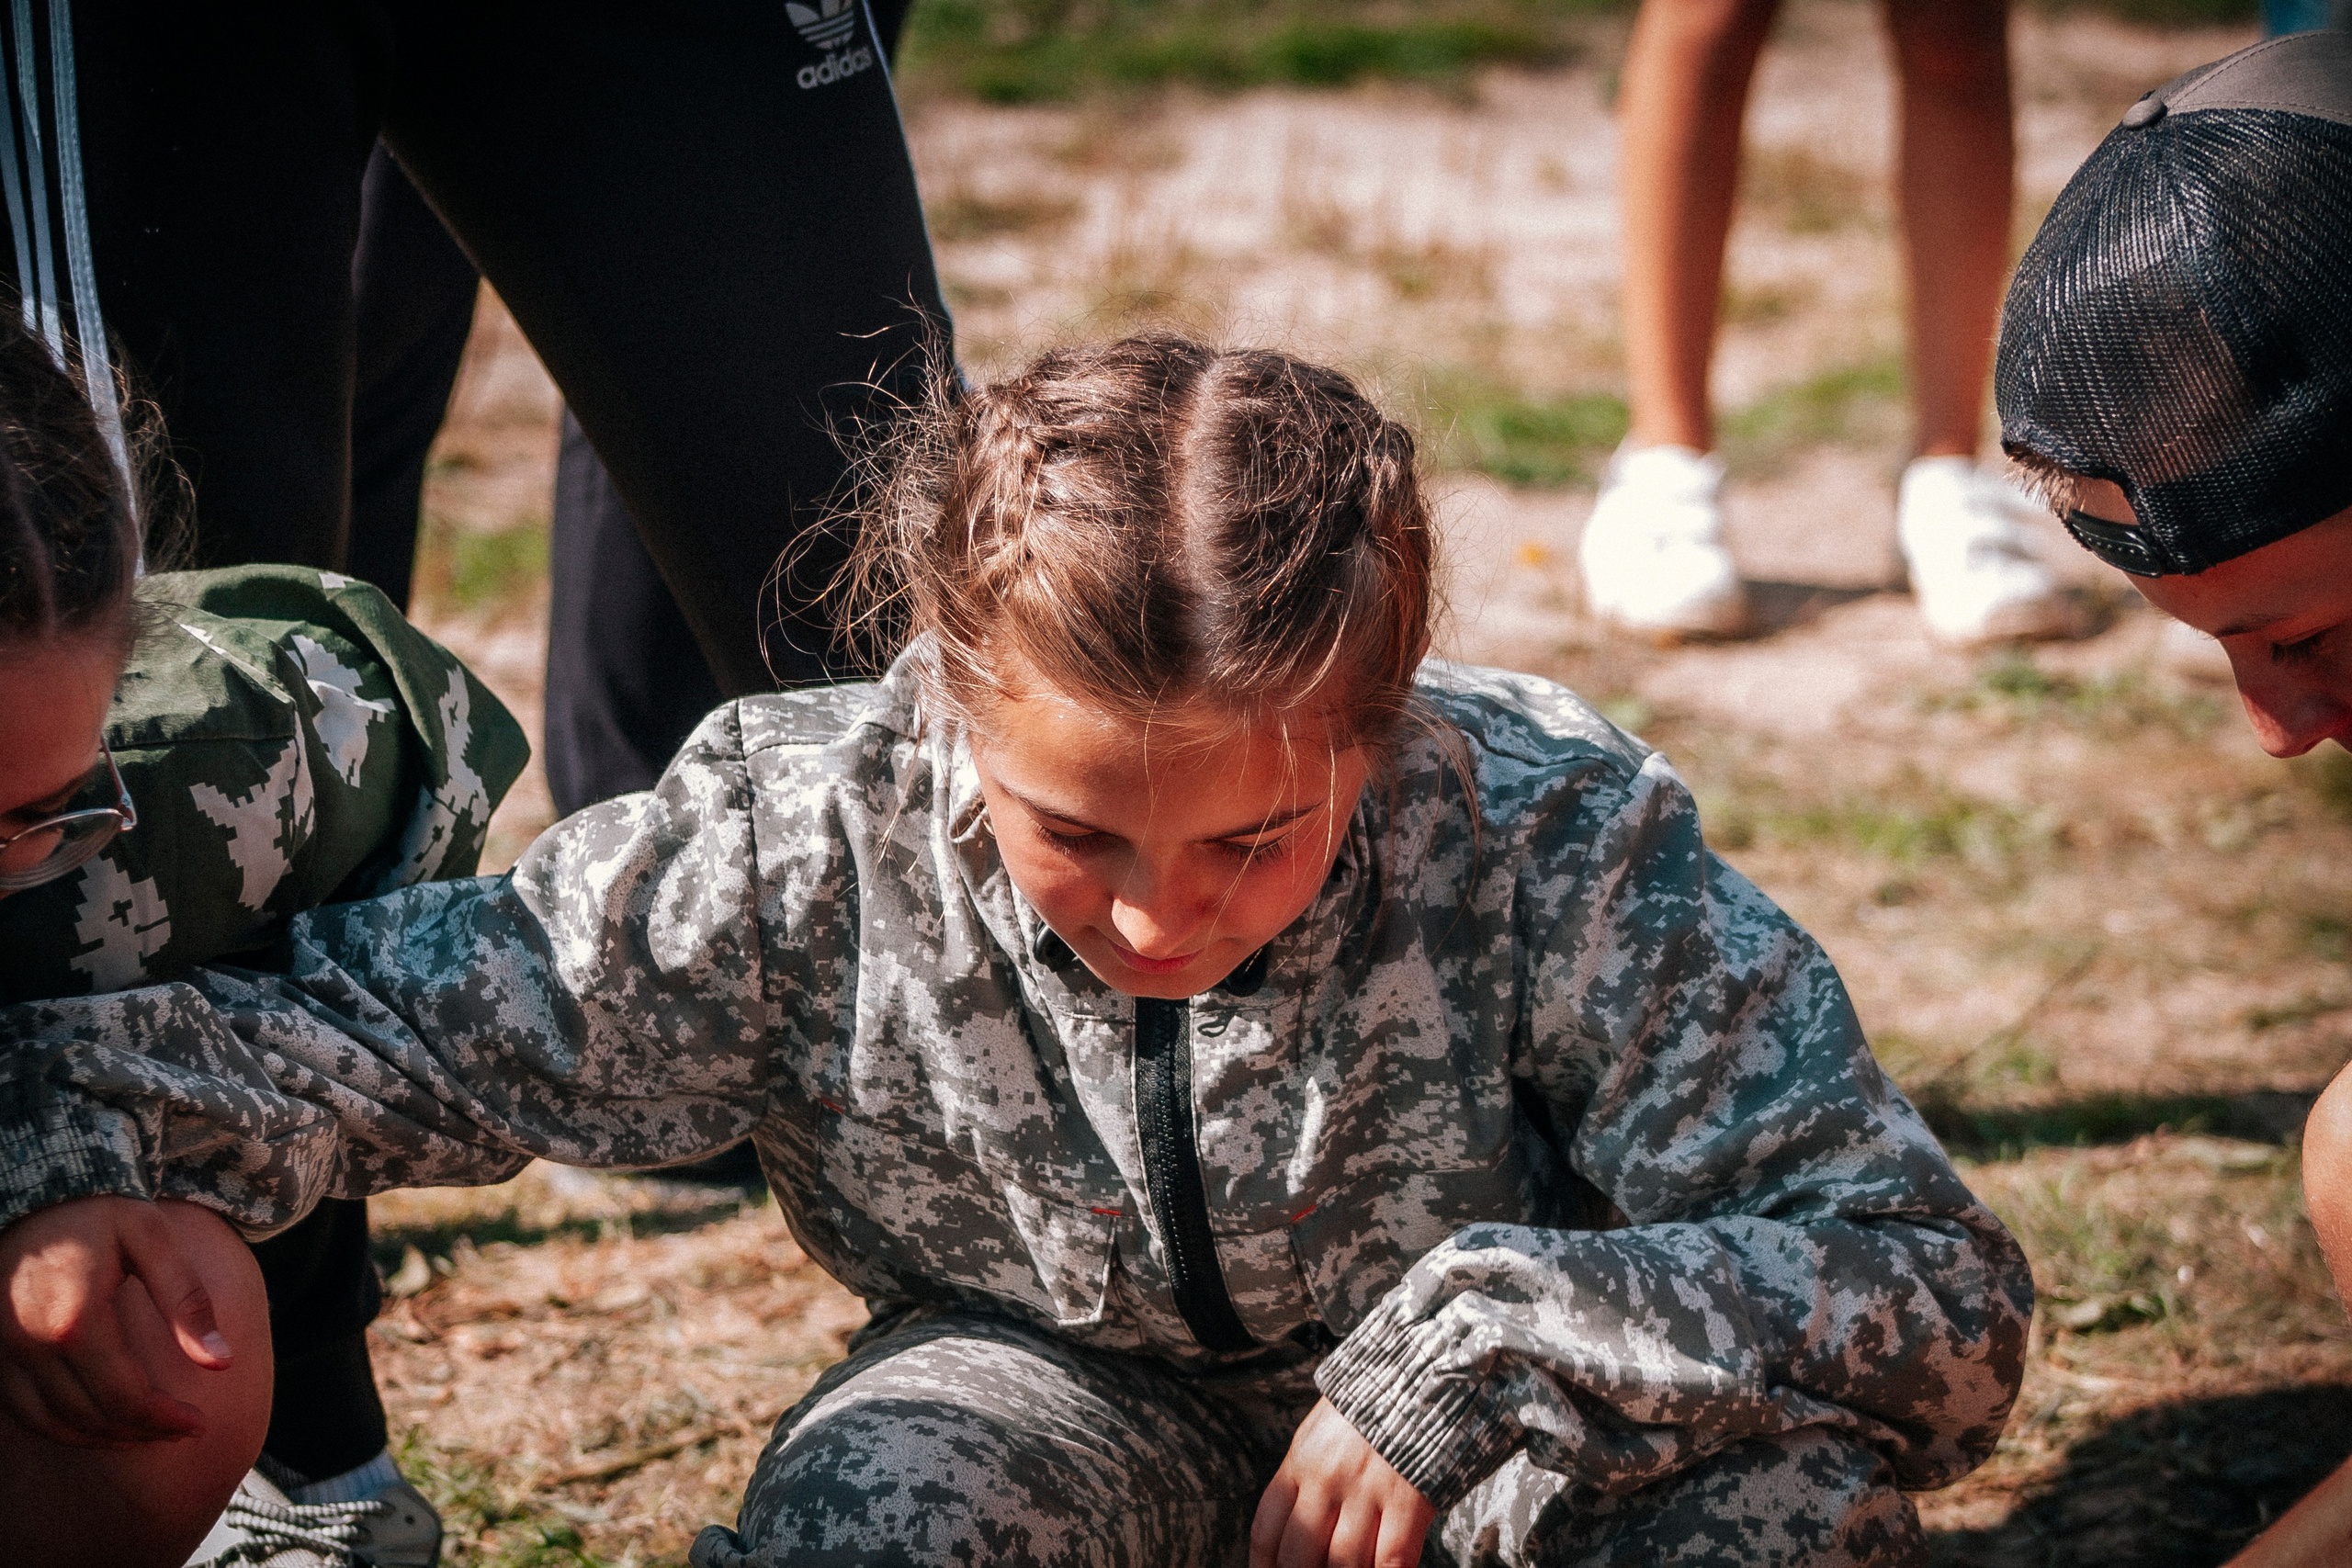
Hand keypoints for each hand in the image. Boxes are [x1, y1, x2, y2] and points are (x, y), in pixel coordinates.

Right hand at [0, 1195, 233, 1447]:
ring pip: (54, 1423)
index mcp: (77, 1320)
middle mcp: (31, 1344)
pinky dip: (62, 1427)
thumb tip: (222, 1363)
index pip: (125, 1397)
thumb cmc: (101, 1212)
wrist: (35, 1191)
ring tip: (148, 1433)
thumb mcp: (154, 1241)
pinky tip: (100, 1424)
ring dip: (104, 1437)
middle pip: (91, 1417)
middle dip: (142, 1432)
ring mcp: (6, 1352)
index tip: (198, 1424)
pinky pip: (24, 1412)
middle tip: (181, 1430)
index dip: (165, 1419)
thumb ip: (187, 1302)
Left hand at [1251, 1397, 1433, 1567]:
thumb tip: (1299, 1527)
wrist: (1421, 1370)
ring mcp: (1367, 1491)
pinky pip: (1391, 1559)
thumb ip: (1307, 1477)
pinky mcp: (1409, 1500)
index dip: (1264, 1565)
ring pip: (1344, 1564)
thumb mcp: (1322, 1432)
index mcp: (1299, 1461)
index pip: (1267, 1530)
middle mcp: (1326, 1480)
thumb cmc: (1371, 1405)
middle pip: (1299, 1556)